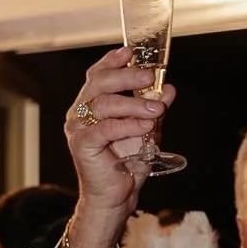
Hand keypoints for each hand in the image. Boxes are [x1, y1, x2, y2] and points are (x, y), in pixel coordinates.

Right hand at [60, 49, 174, 247]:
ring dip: (133, 104)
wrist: (117, 195)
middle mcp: (81, 112)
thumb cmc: (127, 162)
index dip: (113, 60)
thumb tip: (169, 88)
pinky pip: (105, 128)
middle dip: (126, 76)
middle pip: (99, 82)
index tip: (132, 52)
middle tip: (149, 77)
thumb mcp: (147, 128)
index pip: (98, 74)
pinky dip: (127, 125)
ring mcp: (78, 128)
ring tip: (155, 109)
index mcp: (92, 104)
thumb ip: (154, 107)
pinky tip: (144, 126)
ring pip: (104, 103)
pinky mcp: (81, 145)